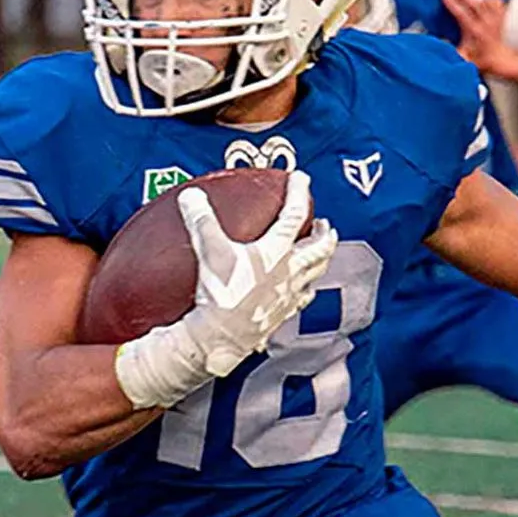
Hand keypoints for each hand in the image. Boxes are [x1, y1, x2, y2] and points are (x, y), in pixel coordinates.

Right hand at [178, 170, 337, 376]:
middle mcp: (290, 270)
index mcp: (276, 250)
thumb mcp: (209, 250)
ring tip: (321, 253)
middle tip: (325, 224)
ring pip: (317, 272)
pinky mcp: (284, 313)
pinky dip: (307, 289)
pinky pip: (303, 298)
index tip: (301, 179)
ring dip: (323, 259)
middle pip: (320, 247)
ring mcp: (290, 294)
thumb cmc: (221, 294)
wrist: (221, 337)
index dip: (299, 192)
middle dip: (325, 233)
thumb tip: (192, 197)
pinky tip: (302, 290)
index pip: (294, 214)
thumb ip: (202, 220)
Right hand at [442, 0, 510, 72]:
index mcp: (475, 32)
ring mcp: (495, 19)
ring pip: (486, 1)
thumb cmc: (482, 60)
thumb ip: (452, 51)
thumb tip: (439, 43)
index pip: (462, 14)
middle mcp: (486, 23)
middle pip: (474, 3)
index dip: (452, 3)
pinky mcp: (501, 17)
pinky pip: (498, 3)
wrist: (502, 60)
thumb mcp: (464, 59)